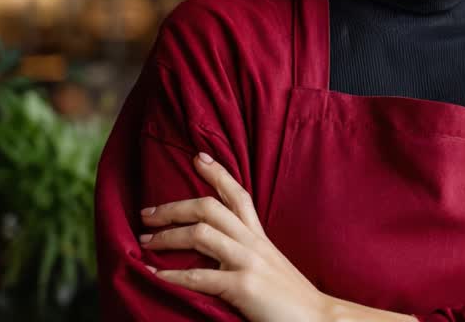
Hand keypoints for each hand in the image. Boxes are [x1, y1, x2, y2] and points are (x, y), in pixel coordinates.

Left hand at [140, 151, 332, 321]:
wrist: (320, 318)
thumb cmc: (292, 298)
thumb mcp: (270, 266)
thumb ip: (248, 254)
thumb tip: (219, 251)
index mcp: (260, 238)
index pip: (238, 195)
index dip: (218, 174)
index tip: (198, 158)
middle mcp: (253, 243)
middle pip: (210, 208)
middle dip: (174, 207)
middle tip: (146, 212)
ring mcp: (248, 262)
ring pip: (201, 234)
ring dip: (167, 236)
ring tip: (144, 241)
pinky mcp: (243, 286)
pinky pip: (200, 276)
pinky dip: (173, 275)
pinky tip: (154, 274)